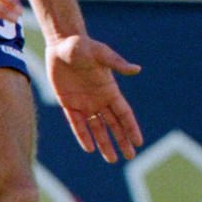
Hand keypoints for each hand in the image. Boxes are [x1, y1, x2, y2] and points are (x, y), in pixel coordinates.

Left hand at [47, 33, 143, 161]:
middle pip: (114, 125)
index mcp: (110, 90)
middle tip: (129, 157)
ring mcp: (84, 102)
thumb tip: (136, 70)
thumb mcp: (100, 54)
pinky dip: (83, 135)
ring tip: (111, 159)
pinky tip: (89, 148)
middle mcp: (100, 99)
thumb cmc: (82, 45)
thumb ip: (116, 63)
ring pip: (97, 128)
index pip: (124, 114)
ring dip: (104, 143)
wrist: (62, 42)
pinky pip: (76, 123)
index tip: (139, 143)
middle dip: (122, 141)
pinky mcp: (68, 102)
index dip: (131, 128)